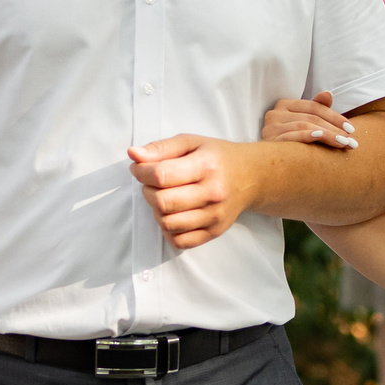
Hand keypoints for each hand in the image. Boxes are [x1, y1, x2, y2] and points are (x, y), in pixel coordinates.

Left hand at [128, 135, 257, 249]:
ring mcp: (215, 216)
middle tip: (153, 184)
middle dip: (148, 192)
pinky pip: (180, 242)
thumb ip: (161, 148)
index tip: (139, 169)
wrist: (250, 177)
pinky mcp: (214, 232)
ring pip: (168, 224)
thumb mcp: (191, 142)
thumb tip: (133, 155)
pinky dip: (169, 230)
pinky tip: (174, 215)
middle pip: (162, 202)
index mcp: (206, 166)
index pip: (161, 175)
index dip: (141, 172)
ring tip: (164, 198)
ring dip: (157, 211)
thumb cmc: (216, 158)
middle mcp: (213, 193)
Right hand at [263, 91, 356, 148]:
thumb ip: (317, 109)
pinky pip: (292, 136)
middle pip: (311, 117)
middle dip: (334, 128)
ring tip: (343, 143)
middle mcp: (275, 113)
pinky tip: (321, 137)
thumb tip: (328, 94)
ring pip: (304, 125)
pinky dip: (307, 135)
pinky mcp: (269, 140)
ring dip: (327, 134)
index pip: (314, 107)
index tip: (351, 129)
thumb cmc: (290, 144)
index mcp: (285, 105)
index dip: (335, 116)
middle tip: (351, 140)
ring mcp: (270, 127)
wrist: (269, 167)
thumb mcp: (305, 124)